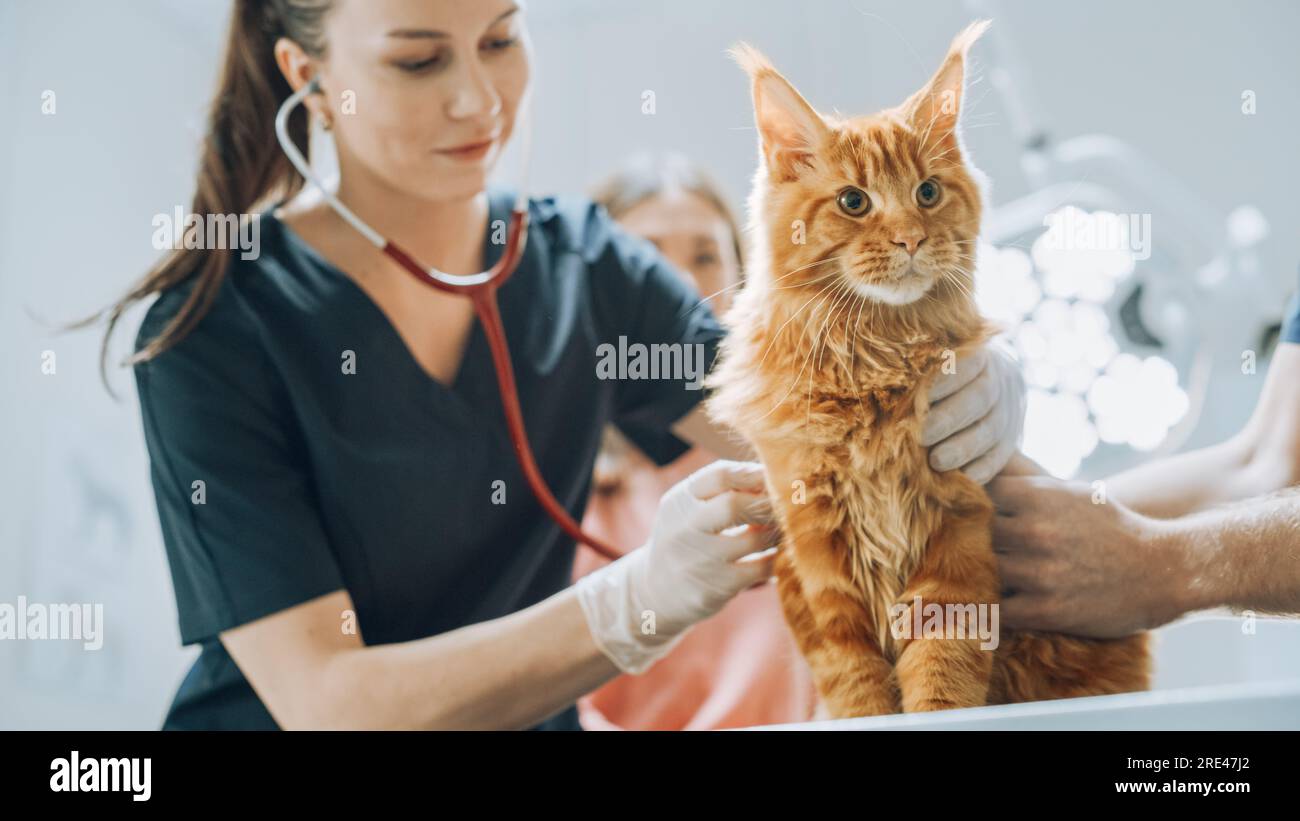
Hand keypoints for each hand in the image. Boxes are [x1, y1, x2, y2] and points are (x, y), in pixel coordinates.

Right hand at [575, 460, 777, 673]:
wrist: (654, 591)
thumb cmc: (684, 538)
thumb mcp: (686, 508)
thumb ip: (721, 489)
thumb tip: (774, 474)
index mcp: (679, 501)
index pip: (720, 475)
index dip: (754, 474)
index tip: (773, 479)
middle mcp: (684, 529)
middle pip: (734, 505)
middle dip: (767, 502)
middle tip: (786, 505)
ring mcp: (700, 561)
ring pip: (755, 539)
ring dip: (778, 531)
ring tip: (784, 527)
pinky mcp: (717, 588)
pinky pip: (762, 568)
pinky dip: (778, 558)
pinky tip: (780, 553)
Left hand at [921, 340, 1026, 483]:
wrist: (992, 388)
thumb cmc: (946, 376)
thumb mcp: (938, 364)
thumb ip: (920, 373)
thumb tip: (884, 383)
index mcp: (979, 358)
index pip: (967, 364)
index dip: (946, 379)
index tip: (921, 392)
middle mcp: (998, 384)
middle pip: (979, 399)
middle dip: (949, 418)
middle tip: (922, 436)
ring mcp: (1007, 415)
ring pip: (990, 431)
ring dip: (963, 448)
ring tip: (936, 462)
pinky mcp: (1009, 443)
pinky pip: (999, 457)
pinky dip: (982, 469)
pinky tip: (962, 478)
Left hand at [987, 466, 1192, 637]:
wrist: (1163, 571)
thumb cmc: (1110, 527)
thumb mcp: (1071, 490)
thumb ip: (1026, 478)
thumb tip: (986, 458)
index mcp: (1038, 496)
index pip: (977, 495)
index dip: (977, 507)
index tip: (980, 516)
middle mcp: (1035, 531)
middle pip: (974, 534)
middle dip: (978, 541)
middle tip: (985, 549)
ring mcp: (1039, 572)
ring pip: (982, 571)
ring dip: (988, 574)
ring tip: (997, 575)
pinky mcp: (1045, 610)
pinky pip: (997, 610)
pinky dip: (997, 608)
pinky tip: (1006, 602)